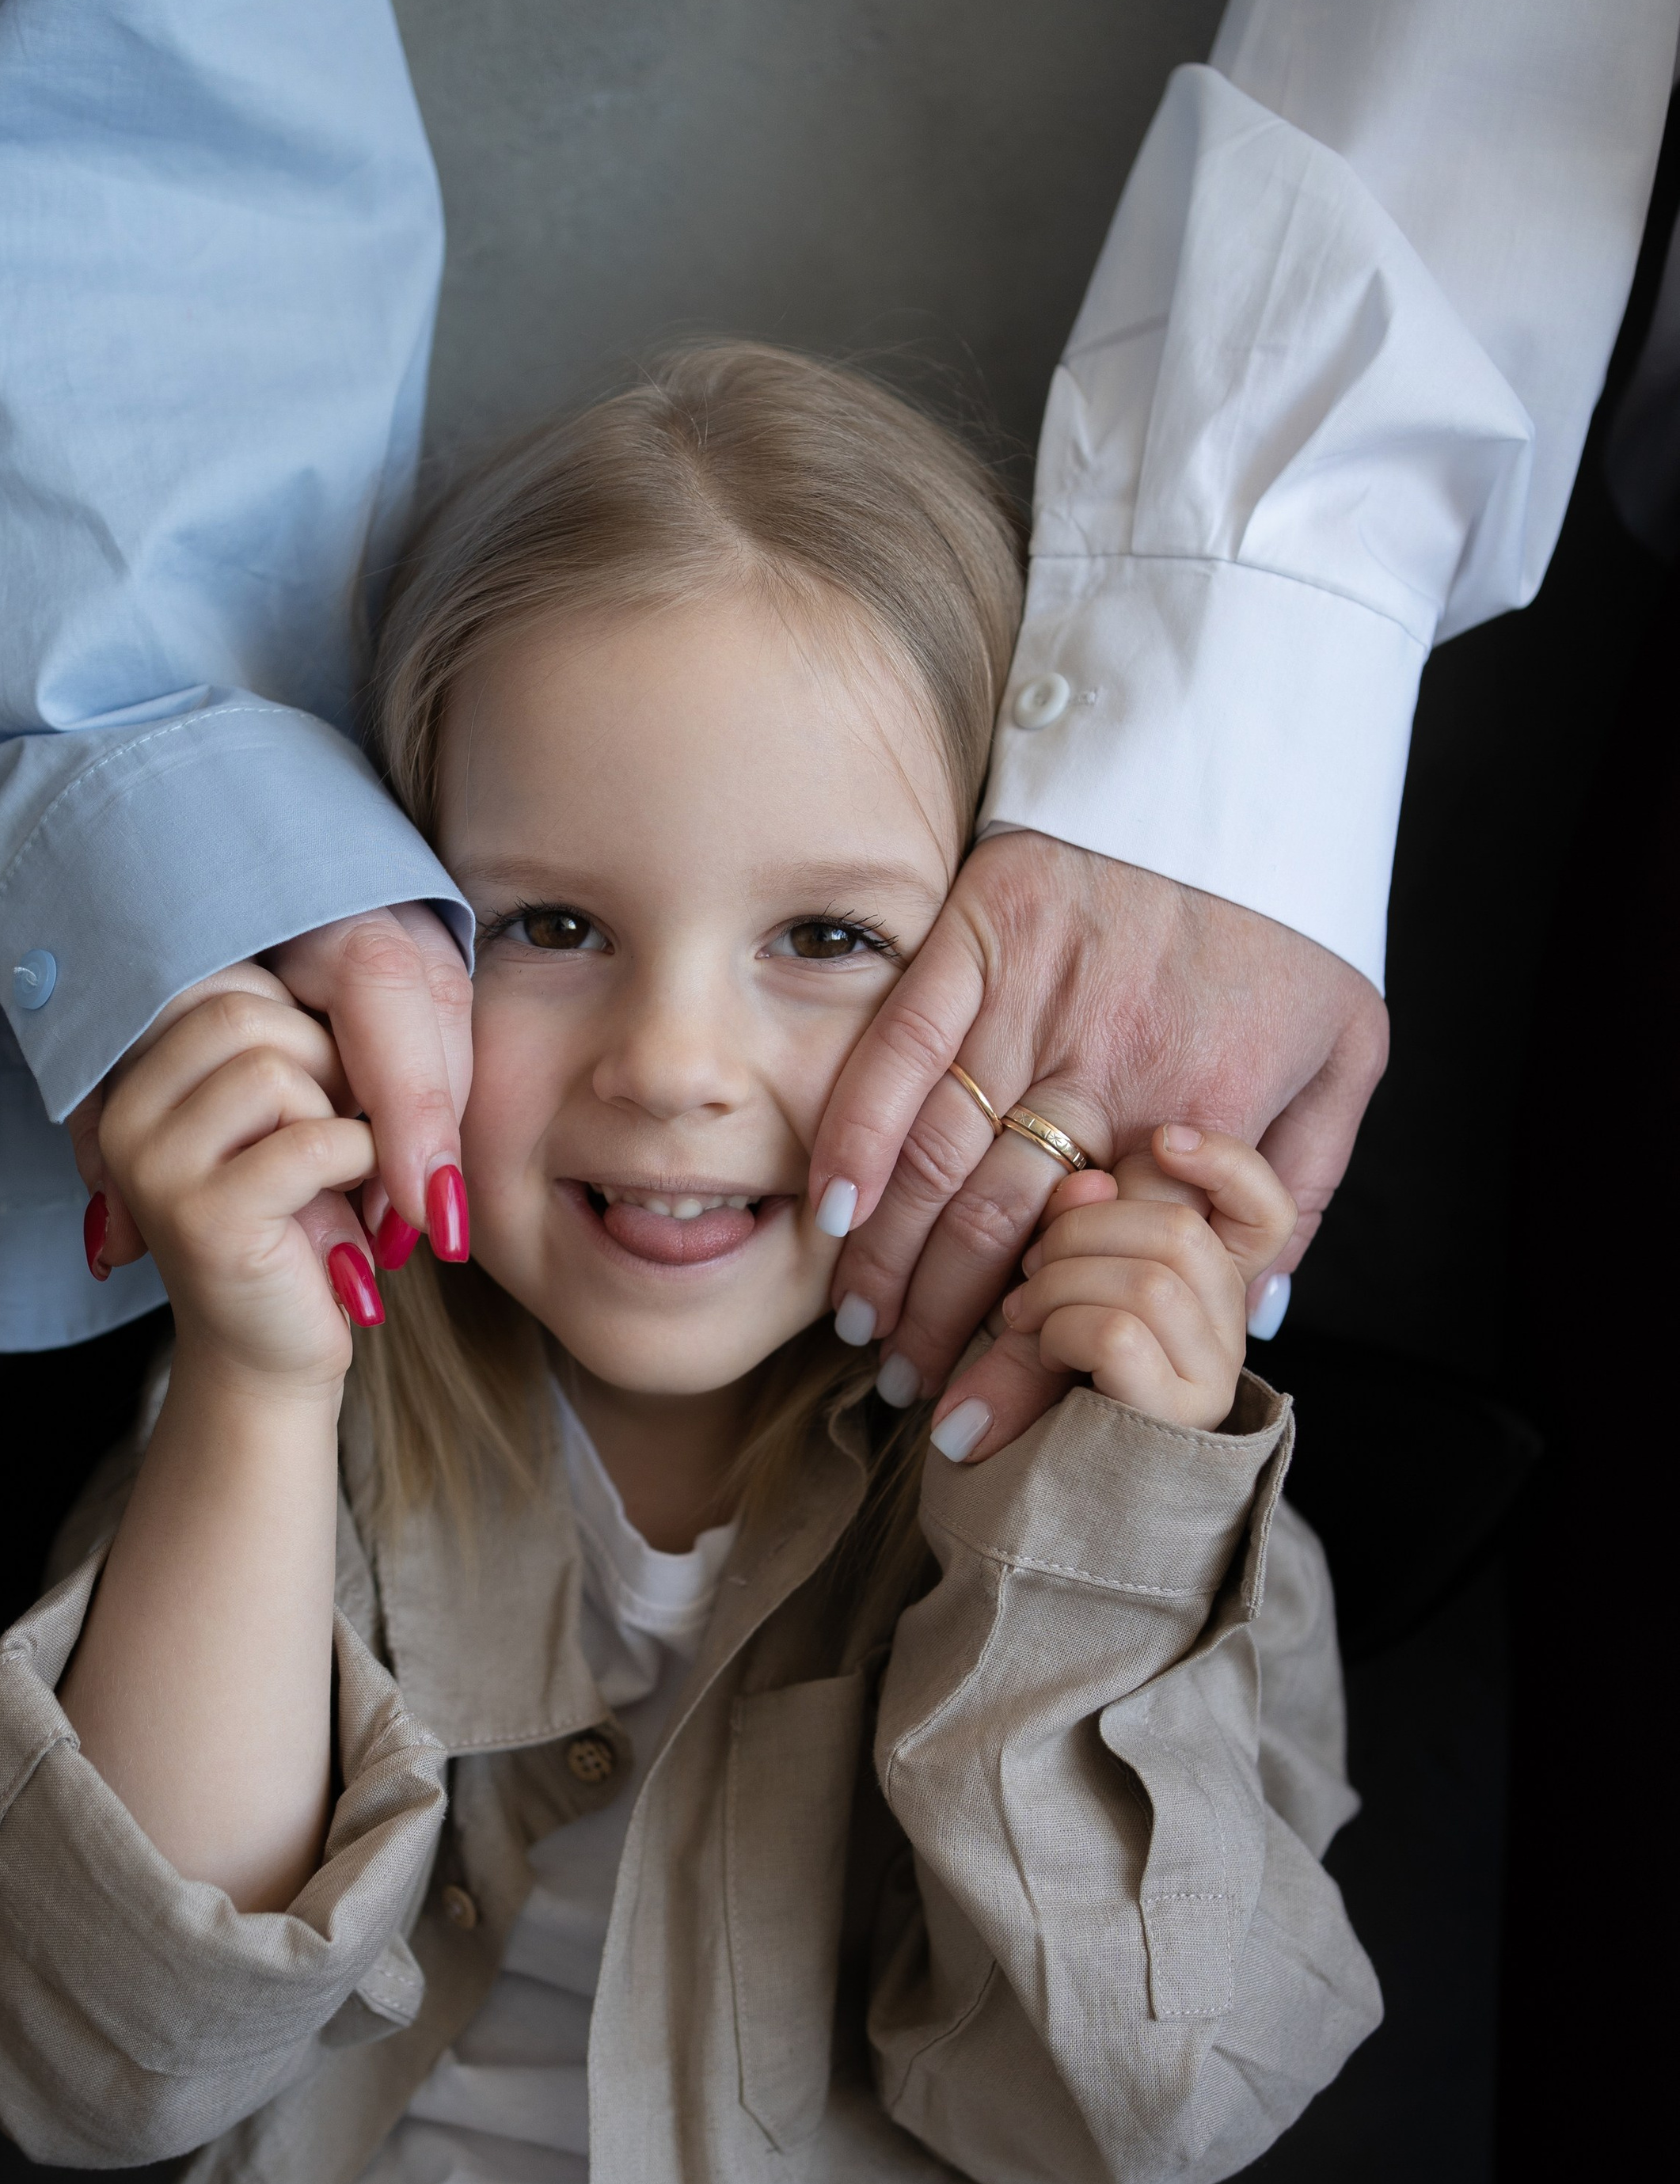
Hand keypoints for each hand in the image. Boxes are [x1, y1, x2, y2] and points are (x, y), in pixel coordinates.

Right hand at [72, 900, 472, 1282]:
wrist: (277, 1355)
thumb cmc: (298, 1224)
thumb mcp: (292, 1114)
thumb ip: (286, 1040)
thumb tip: (342, 944)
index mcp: (137, 1074)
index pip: (227, 979)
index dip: (304, 1027)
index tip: (326, 1097)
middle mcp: (126, 1111)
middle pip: (248, 1012)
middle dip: (326, 1066)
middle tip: (338, 1141)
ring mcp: (151, 1162)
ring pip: (276, 1070)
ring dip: (339, 1122)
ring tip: (332, 1182)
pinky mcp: (200, 1215)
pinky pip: (312, 1144)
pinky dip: (358, 1169)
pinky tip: (348, 1214)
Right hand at [811, 833, 1385, 1458]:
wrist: (1248, 760)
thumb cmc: (1295, 922)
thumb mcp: (1351, 1056)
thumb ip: (1306, 1190)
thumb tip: (1258, 1310)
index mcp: (1207, 1111)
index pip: (1112, 1270)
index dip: (1044, 1357)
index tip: (994, 1422)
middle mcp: (1114, 1068)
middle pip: (1012, 1231)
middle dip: (951, 1329)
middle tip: (911, 1394)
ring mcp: (1037, 999)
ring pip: (945, 1156)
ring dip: (892, 1257)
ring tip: (863, 1332)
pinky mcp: (980, 935)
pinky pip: (902, 1048)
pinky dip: (860, 1134)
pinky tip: (833, 1212)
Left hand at [939, 1127, 1295, 1448]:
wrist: (1036, 1508)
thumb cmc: (1041, 1389)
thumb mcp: (1052, 1297)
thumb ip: (1075, 1235)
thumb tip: (1087, 1182)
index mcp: (1209, 1288)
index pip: (1265, 1210)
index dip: (1226, 1162)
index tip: (1164, 1138)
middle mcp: (1228, 1331)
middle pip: (1181, 1230)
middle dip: (1083, 1230)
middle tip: (1031, 1267)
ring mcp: (1210, 1377)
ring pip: (1150, 1278)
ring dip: (1062, 1282)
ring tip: (1022, 1313)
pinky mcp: (1176, 1420)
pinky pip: (1119, 1331)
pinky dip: (1060, 1326)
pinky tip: (1038, 1346)